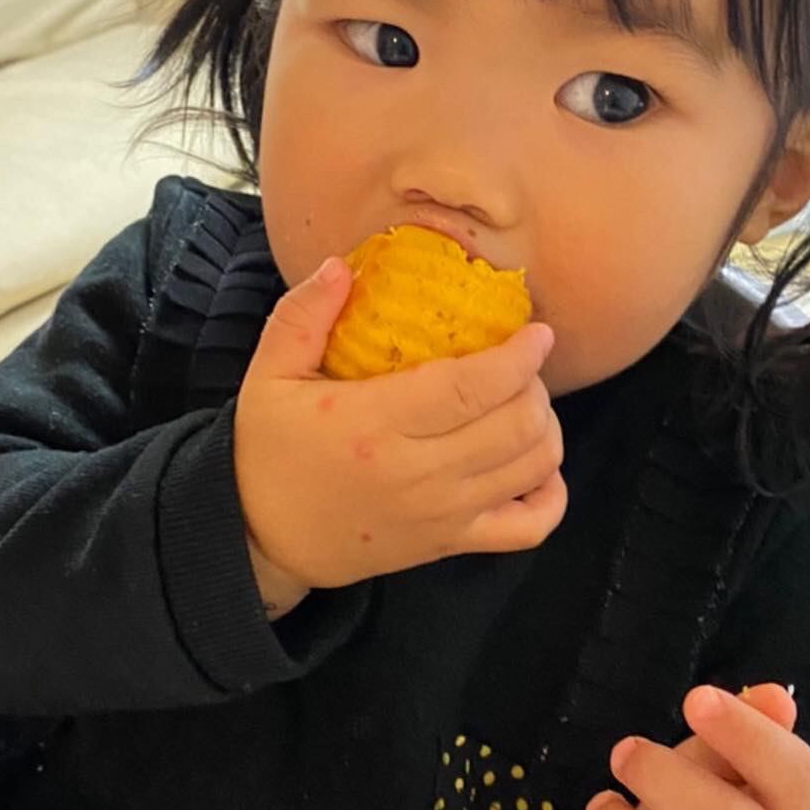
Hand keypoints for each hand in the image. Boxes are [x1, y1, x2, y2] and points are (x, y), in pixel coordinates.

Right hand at [234, 256, 566, 590]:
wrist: (259, 538)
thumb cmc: (268, 452)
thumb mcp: (268, 375)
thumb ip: (303, 315)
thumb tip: (344, 265)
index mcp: (377, 424)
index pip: (473, 387)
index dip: (519, 358)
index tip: (538, 334)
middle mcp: (420, 472)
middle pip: (516, 425)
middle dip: (534, 386)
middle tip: (523, 365)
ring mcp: (442, 514)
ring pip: (531, 468)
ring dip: (545, 429)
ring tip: (527, 404)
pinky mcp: (451, 543)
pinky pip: (528, 528)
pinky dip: (550, 495)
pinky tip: (535, 467)